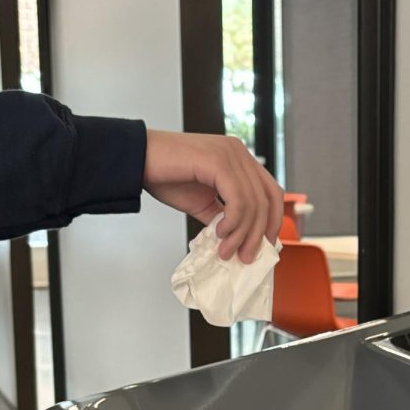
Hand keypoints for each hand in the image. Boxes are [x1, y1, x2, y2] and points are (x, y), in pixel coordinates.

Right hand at [143, 129, 283, 263]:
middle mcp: (239, 152)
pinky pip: (237, 199)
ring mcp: (230, 154)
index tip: (266, 246)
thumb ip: (224, 217)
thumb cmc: (166, 176)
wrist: (136, 160)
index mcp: (240, 159)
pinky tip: (220, 233)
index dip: (273, 221)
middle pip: (267, 199)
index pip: (272, 192)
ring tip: (226, 251)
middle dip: (259, 234)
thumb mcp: (203, 203)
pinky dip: (233, 221)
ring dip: (242, 233)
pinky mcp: (217, 160)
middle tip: (246, 257)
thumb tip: (240, 242)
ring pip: (253, 202)